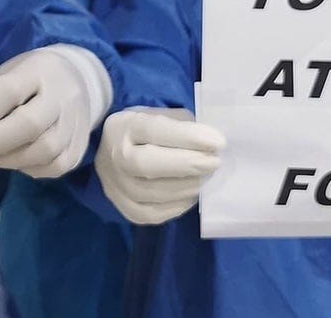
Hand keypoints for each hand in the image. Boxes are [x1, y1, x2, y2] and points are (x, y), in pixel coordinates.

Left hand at [0, 47, 103, 178]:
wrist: (76, 79)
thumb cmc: (32, 77)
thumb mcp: (10, 72)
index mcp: (40, 71)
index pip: (10, 92)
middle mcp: (62, 96)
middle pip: (30, 125)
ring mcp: (75, 122)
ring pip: (45, 151)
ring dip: (9, 159)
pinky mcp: (80, 145)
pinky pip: (56, 166)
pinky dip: (30, 168)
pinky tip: (15, 159)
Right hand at [95, 107, 224, 224]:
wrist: (117, 150)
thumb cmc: (149, 131)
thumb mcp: (164, 116)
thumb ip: (184, 127)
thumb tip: (211, 144)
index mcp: (124, 125)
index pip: (154, 129)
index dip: (188, 137)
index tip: (217, 142)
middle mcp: (113, 154)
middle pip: (145, 164)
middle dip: (186, 164)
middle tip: (214, 163)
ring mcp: (113, 184)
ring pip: (149, 192)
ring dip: (185, 186)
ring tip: (205, 178)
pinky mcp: (120, 206)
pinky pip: (149, 214)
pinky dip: (175, 206)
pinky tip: (189, 195)